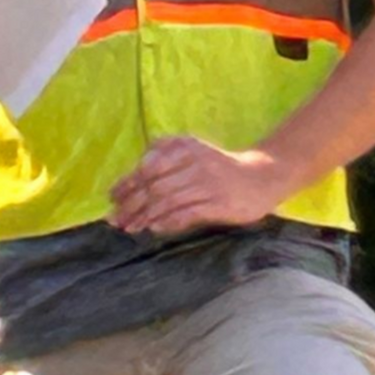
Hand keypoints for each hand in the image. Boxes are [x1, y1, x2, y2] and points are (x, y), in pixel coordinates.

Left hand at [108, 136, 290, 235]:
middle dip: (131, 204)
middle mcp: (194, 162)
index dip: (127, 183)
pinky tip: (154, 228)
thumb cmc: (218, 166)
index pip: (147, 166)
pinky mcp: (220, 203)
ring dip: (144, 216)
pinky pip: (187, 213)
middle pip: (154, 185)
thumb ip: (162, 156)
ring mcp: (207, 183)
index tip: (112, 198)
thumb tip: (130, 178)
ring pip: (167, 201)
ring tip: (130, 228)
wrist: (262, 176)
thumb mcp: (190, 151)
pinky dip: (168, 221)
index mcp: (183, 146)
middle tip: (115, 219)